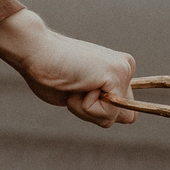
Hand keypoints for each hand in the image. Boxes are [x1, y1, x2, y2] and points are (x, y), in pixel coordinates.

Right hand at [0, 11, 137, 126]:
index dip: (96, 110)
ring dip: (85, 109)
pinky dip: (86, 107)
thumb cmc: (50, 73)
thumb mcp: (80, 96)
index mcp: (119, 72)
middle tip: (75, 87)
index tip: (77, 87)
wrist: (35, 51)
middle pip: (122, 117)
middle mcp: (126, 69)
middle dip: (94, 113)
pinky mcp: (117, 74)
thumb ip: (105, 105)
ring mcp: (124, 70)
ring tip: (74, 83)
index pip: (122, 111)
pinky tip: (78, 84)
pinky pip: (107, 113)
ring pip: (112, 117)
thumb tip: (133, 119)